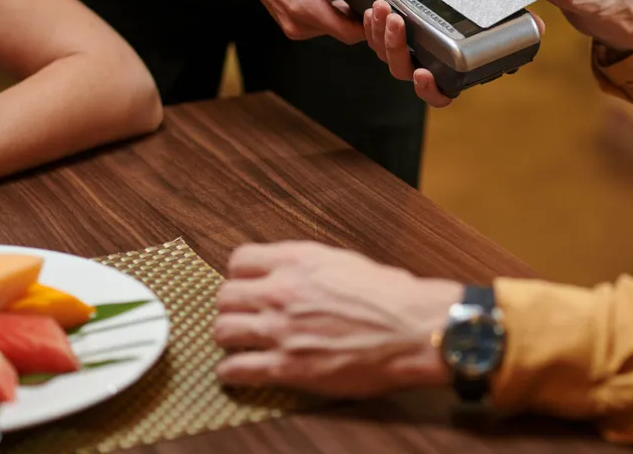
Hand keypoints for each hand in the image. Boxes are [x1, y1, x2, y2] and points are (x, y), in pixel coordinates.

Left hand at [213, 241, 461, 397]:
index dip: (242, 275)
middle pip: (224, 296)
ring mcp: (279, 330)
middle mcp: (281, 291)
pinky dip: (233, 372)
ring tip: (242, 343)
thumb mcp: (346, 262)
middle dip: (232, 306)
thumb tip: (297, 273)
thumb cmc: (391, 296)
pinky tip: (242, 371)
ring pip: (222, 330)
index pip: (240, 260)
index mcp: (298, 260)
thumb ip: (311, 267)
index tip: (249, 286)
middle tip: (244, 316)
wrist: (411, 329)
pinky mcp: (285, 366)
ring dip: (230, 337)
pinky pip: (235, 369)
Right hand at [240, 0, 363, 43]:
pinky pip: (323, 25)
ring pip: (334, 30)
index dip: (367, 22)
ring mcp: (294, 26)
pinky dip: (334, 14)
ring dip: (347, 16)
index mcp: (302, 5)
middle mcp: (297, 22)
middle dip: (360, 18)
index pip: (346, 31)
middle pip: (343, 32)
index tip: (380, 7)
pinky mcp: (294, 24)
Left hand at [363, 0, 545, 107]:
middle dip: (395, 47)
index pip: (440, 95)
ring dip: (380, 32)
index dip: (429, 90)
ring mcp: (406, 52)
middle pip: (403, 70)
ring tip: (383, 9)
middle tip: (397, 21)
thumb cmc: (483, 12)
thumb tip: (536, 26)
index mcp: (452, 73)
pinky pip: (375, 37)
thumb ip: (521, 25)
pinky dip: (371, 24)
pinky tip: (375, 7)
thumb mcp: (505, 18)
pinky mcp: (391, 35)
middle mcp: (426, 67)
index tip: (423, 74)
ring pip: (385, 53)